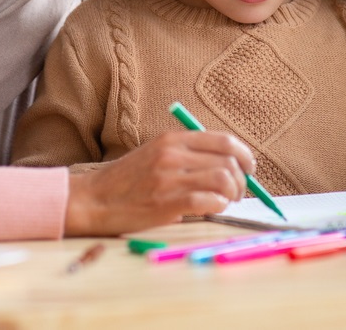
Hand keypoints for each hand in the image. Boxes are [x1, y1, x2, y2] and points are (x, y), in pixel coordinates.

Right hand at [64, 131, 253, 235]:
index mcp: (172, 138)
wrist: (95, 198)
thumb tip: (227, 164)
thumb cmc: (128, 179)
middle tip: (239, 191)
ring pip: (223, 179)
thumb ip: (186, 153)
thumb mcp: (155, 152)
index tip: (250, 168)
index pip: (223, 140)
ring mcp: (169, 177)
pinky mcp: (166, 202)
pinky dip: (218, 206)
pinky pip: (208, 201)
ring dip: (233, 193)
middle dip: (243, 179)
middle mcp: (172, 153)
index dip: (245, 154)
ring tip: (226, 201)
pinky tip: (213, 208)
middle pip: (228, 161)